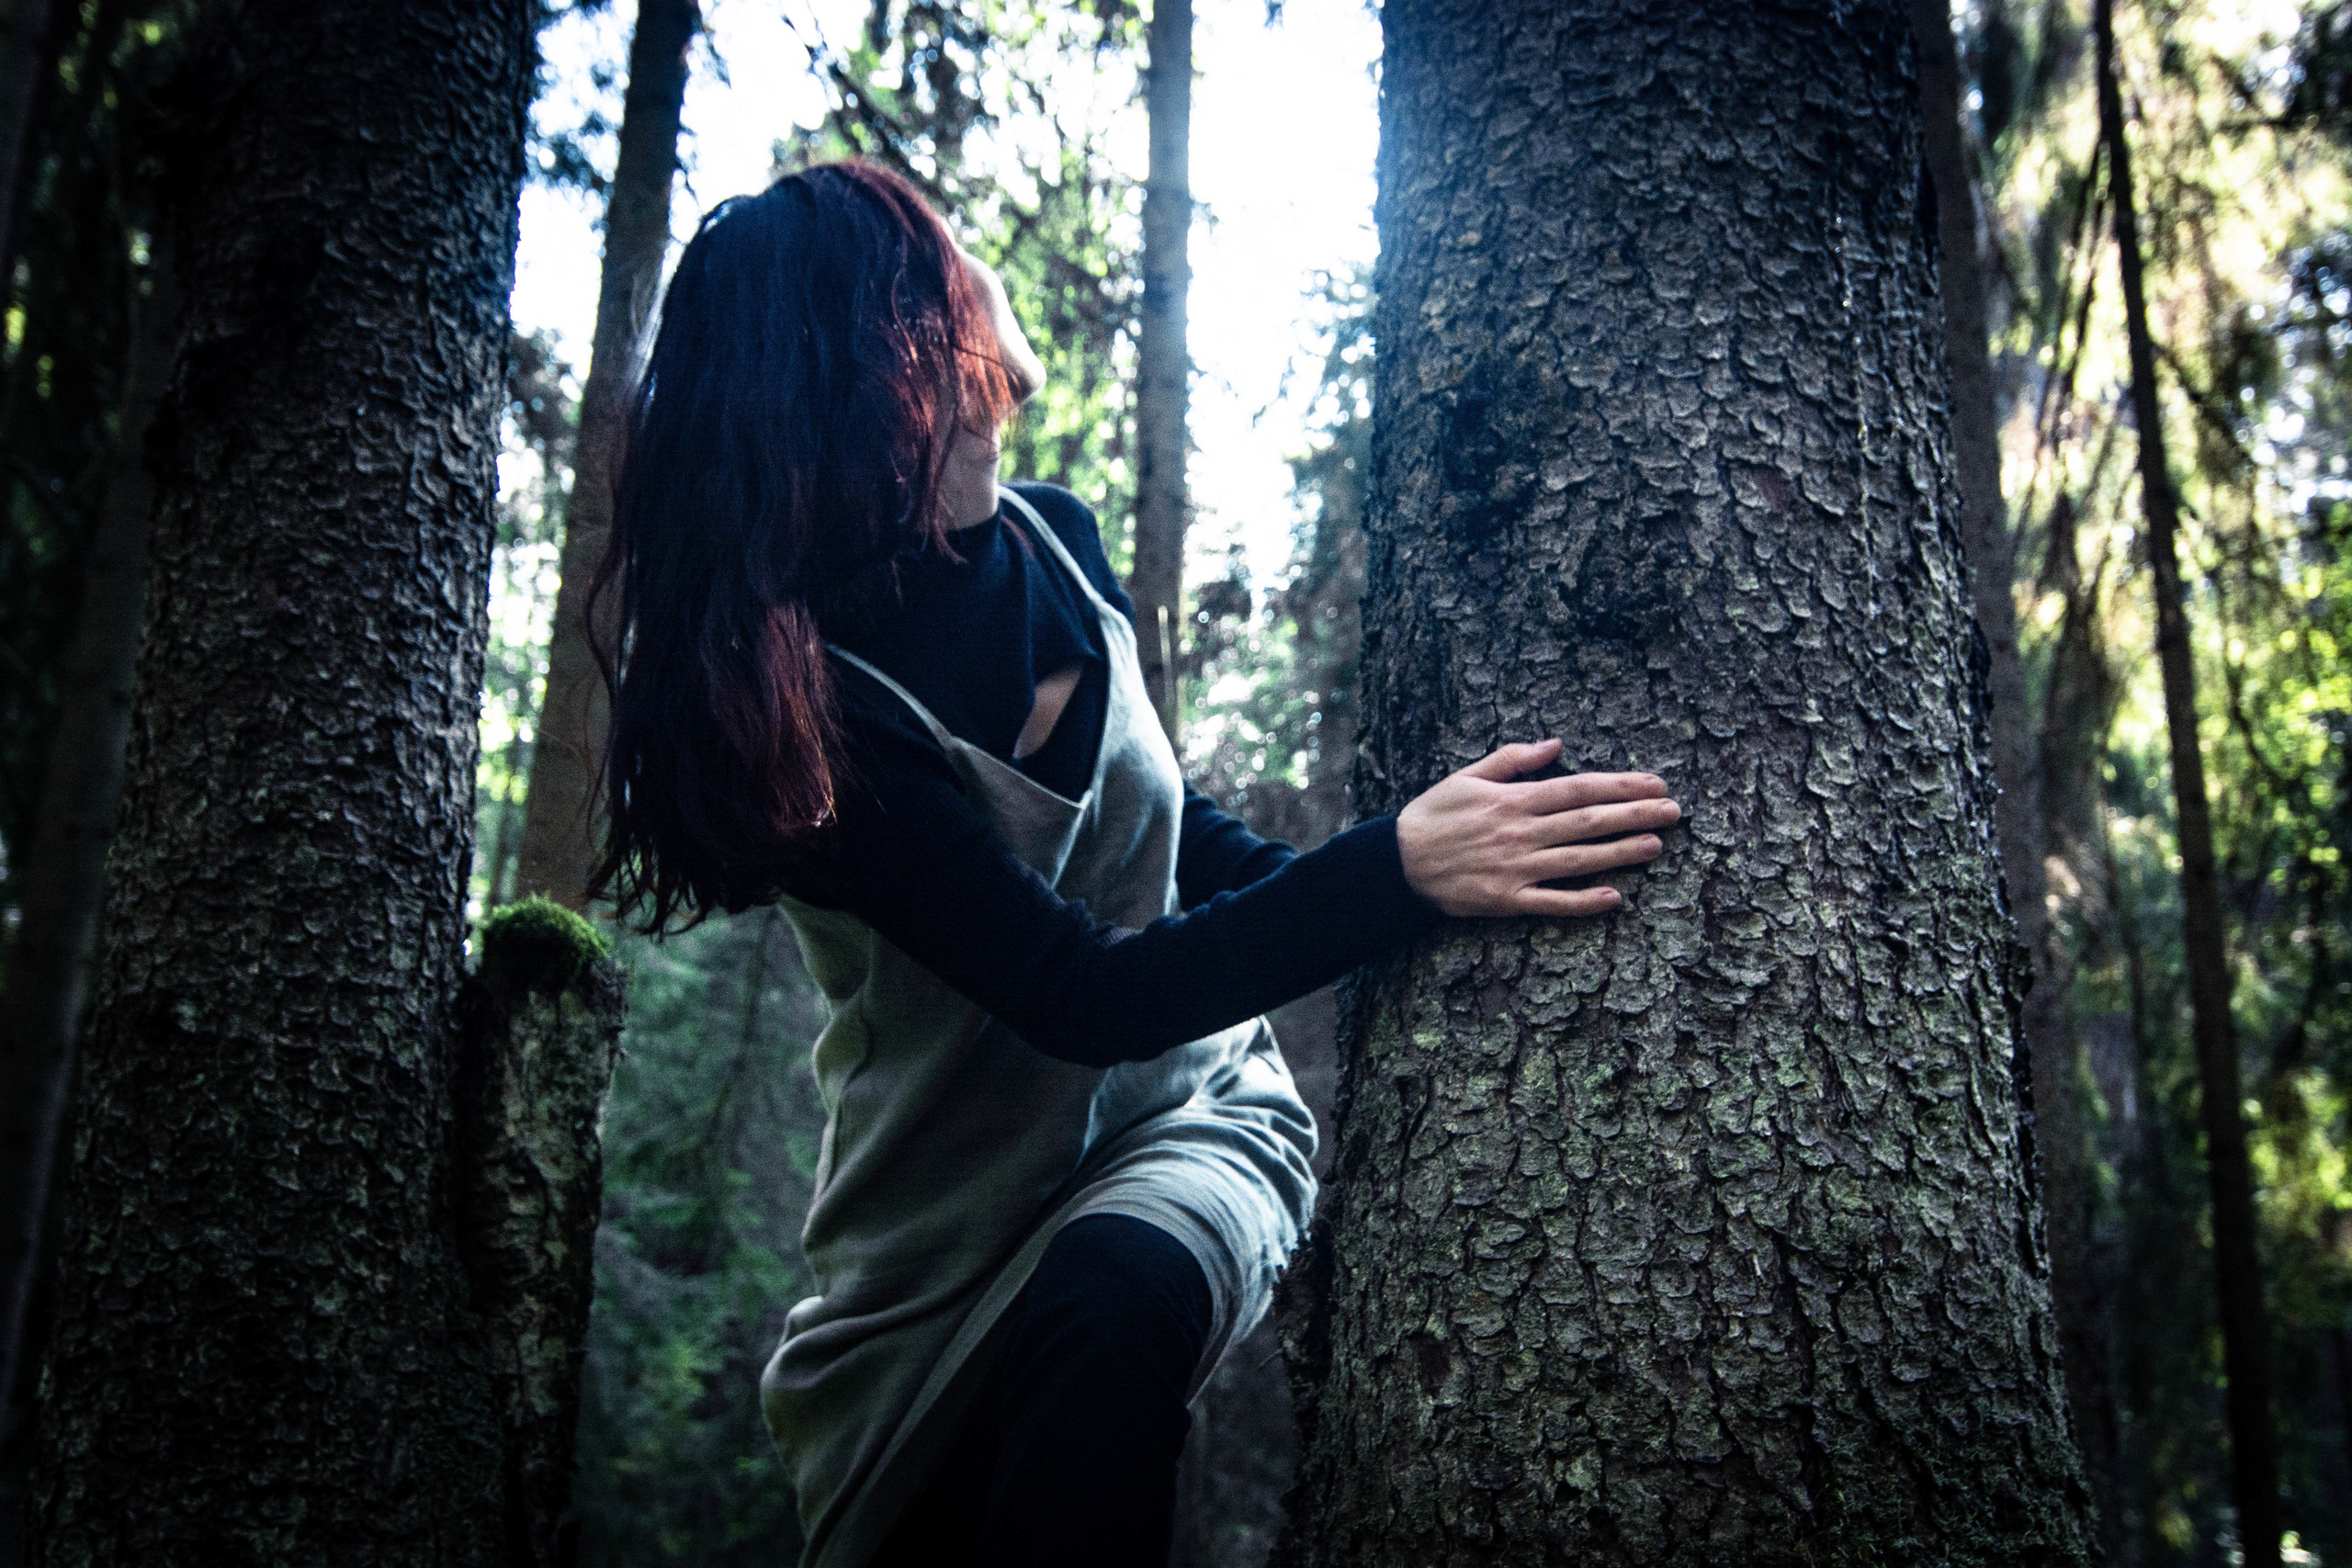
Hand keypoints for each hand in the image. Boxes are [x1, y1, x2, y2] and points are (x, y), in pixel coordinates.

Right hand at [1396, 739, 1678, 917]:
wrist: (1397, 863)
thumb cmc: (1434, 815)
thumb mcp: (1467, 776)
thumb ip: (1513, 759)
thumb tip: (1557, 744)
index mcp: (1513, 800)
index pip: (1578, 788)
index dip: (1620, 785)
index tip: (1655, 782)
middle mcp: (1520, 833)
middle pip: (1588, 821)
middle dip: (1634, 814)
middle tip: (1674, 810)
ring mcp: (1516, 868)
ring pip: (1578, 860)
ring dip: (1620, 852)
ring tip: (1657, 845)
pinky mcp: (1507, 900)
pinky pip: (1552, 902)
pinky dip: (1583, 901)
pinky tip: (1614, 898)